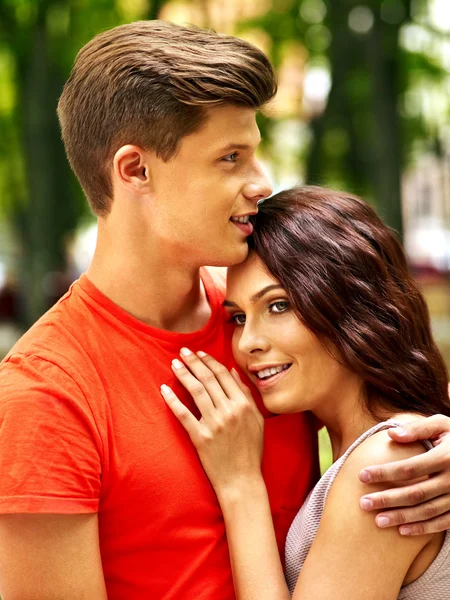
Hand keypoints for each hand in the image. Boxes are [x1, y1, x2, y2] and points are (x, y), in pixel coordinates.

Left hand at [161, 348, 263, 496]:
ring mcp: (213, 424)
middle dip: (194, 362)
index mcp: (243, 404)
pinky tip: (164, 389)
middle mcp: (228, 411)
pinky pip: (183, 415)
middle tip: (183, 351)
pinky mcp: (200, 437)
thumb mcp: (257, 420)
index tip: (199, 353)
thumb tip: (233, 372)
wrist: (241, 480)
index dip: (209, 361)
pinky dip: (173, 400)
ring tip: (175, 363)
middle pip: (208, 379)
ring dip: (184, 374)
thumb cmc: (251, 450)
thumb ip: (246, 394)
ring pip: (196, 392)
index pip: (223, 375)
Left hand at [359, 415, 449, 534]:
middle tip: (363, 503)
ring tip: (378, 521)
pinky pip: (442, 523)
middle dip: (387, 499)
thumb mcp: (441, 425)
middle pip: (415, 493)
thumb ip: (418, 429)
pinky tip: (402, 531)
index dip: (384, 473)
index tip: (362, 476)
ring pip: (427, 511)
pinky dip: (423, 528)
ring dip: (402, 517)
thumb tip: (391, 434)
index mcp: (445, 457)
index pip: (409, 468)